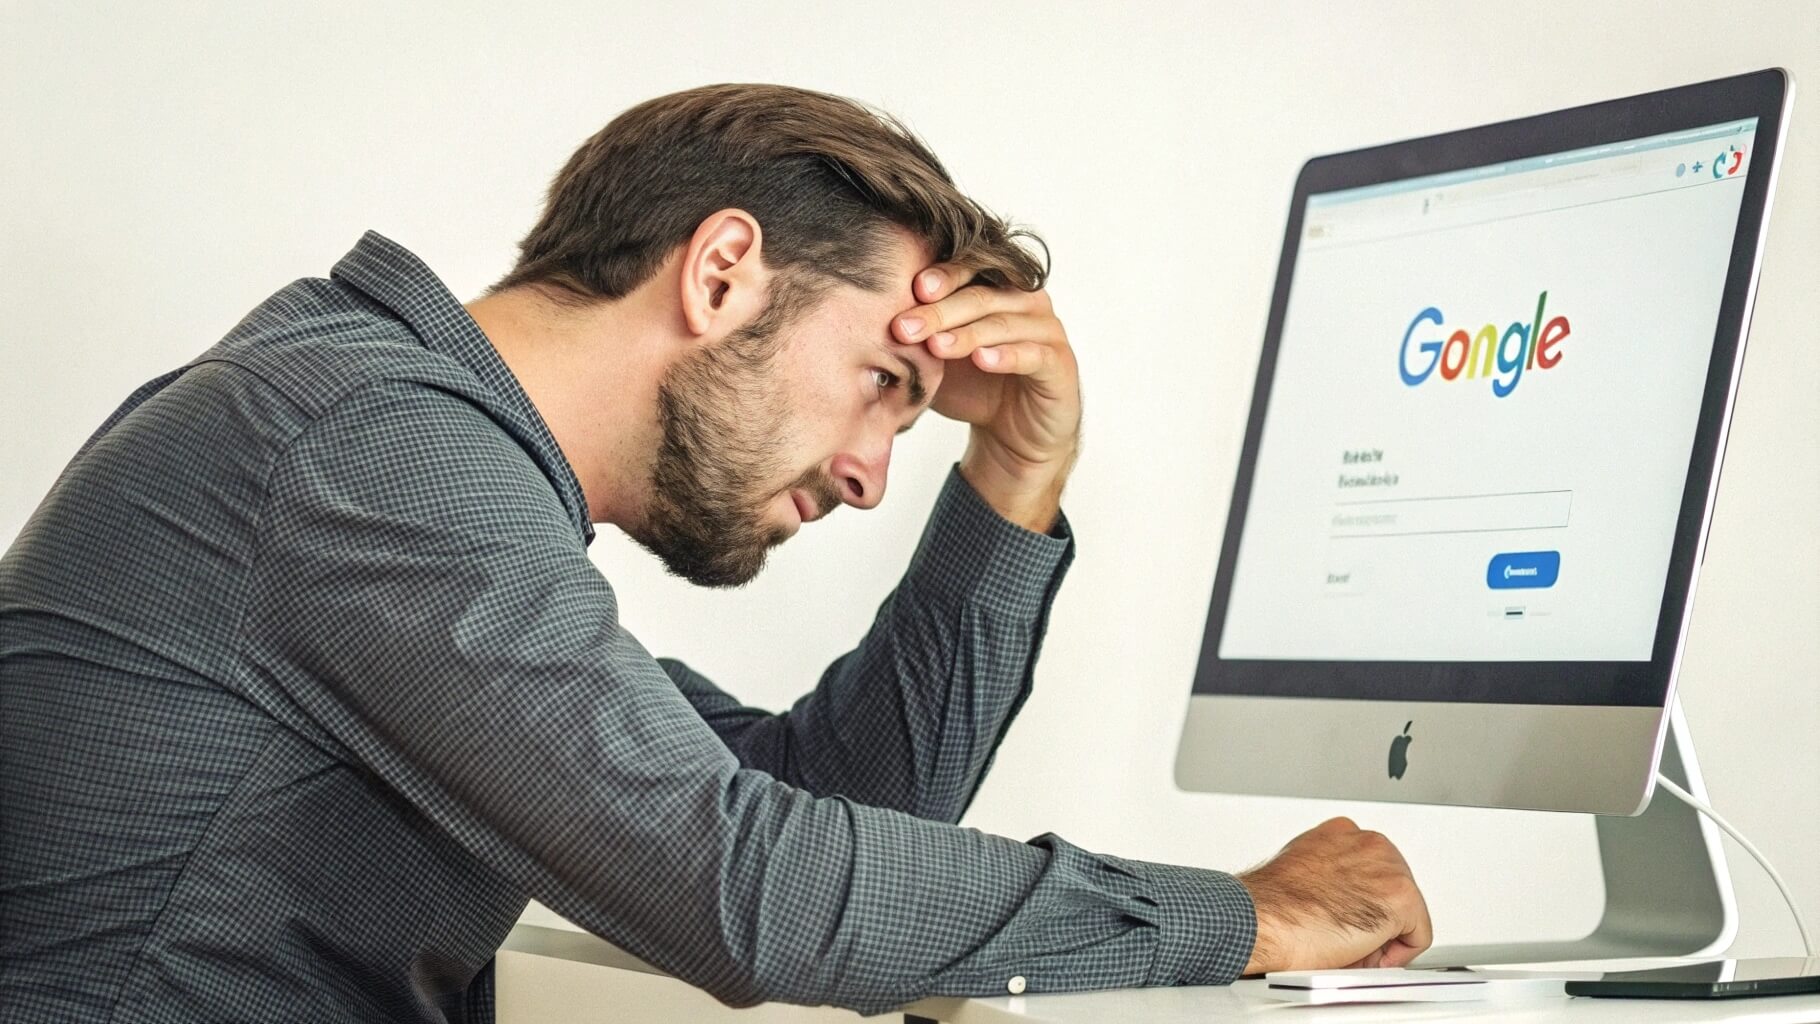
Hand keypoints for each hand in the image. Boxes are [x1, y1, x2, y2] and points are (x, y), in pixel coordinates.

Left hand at [892, 266, 1080, 532]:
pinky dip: (1007, 356)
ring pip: (1006, 322)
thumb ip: (915, 339)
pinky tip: (982, 360)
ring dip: (968, 333)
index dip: (943, 275)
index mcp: (997, 288)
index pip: (971, 270)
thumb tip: (865, 320)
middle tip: (905, 327)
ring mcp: (1047, 330)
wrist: (1013, 437)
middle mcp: (1026, 301)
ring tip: (936, 347)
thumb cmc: (973, 388)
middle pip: (984, 294)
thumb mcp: (937, 361)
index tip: (912, 288)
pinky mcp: (1060, 365)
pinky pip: (1034, 354)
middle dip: (941, 310)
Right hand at [1238, 817, 1432, 974]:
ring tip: (1349, 947)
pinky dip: (1398, 954)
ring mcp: (1387, 866)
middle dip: (1376, 920)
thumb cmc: (1272, 906)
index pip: (1373, 870)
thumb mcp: (1302, 874)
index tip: (1348, 920)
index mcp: (1341, 833)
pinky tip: (1365, 954)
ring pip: (1406, 913)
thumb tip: (1347, 903)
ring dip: (1383, 936)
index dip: (1361, 903)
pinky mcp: (1401, 896)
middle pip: (1392, 889)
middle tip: (1348, 941)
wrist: (1263, 920)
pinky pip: (1418, 935)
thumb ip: (1332, 877)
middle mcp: (1368, 842)